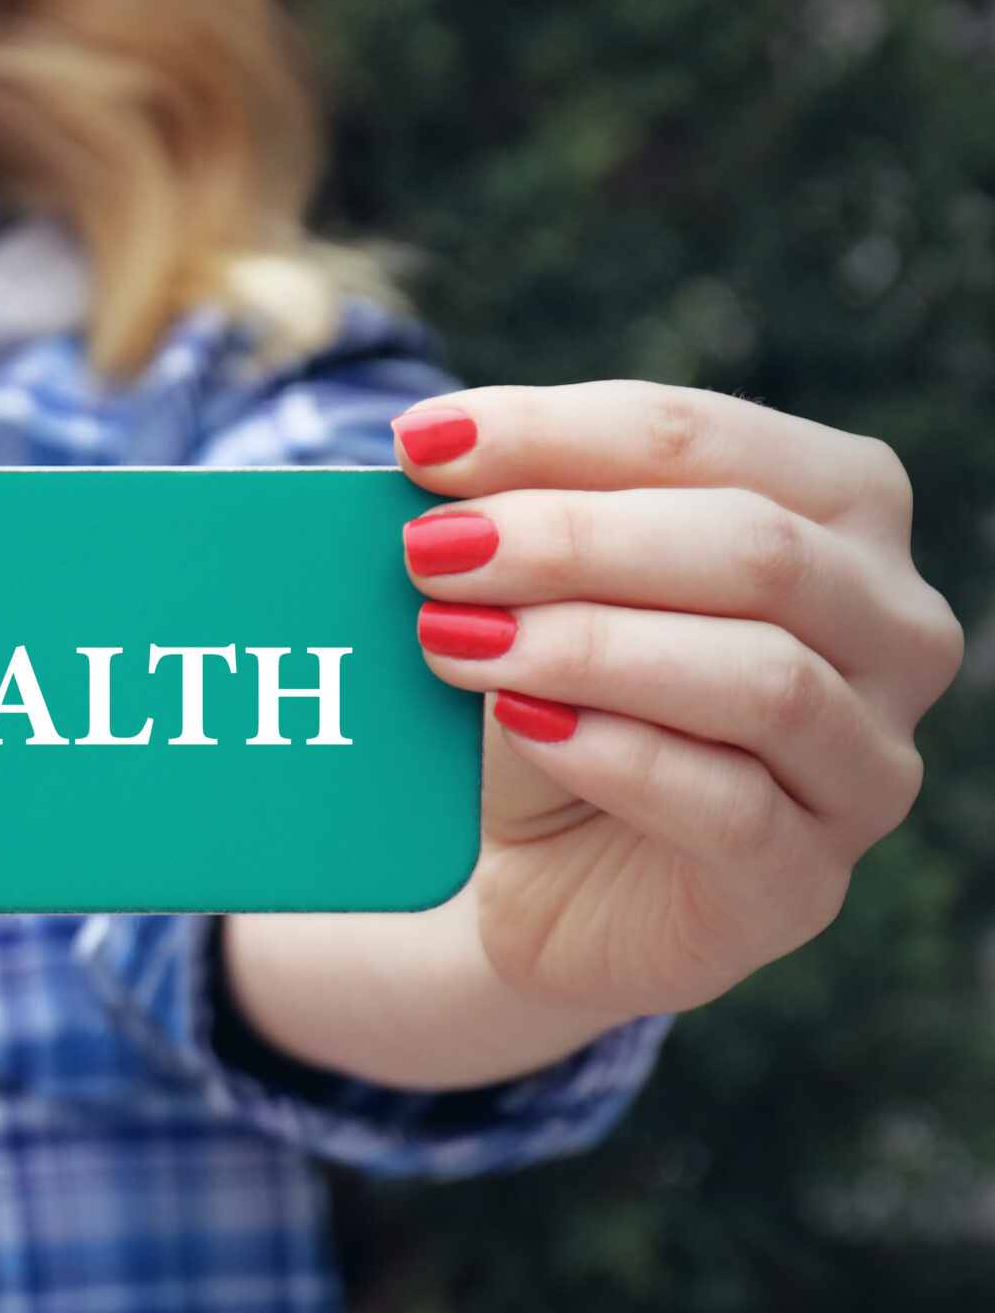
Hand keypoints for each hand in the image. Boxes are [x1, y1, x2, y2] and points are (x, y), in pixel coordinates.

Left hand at [395, 382, 962, 1018]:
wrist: (547, 881)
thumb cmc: (558, 703)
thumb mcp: (530, 596)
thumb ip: (507, 518)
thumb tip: (425, 453)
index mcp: (840, 510)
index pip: (710, 440)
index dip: (560, 432)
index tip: (421, 443)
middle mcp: (891, 629)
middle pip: (757, 549)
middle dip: (573, 539)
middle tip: (430, 551)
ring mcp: (865, 763)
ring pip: (764, 678)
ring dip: (590, 646)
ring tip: (453, 638)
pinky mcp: (804, 880)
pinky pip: (731, 807)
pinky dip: (617, 755)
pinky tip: (522, 725)